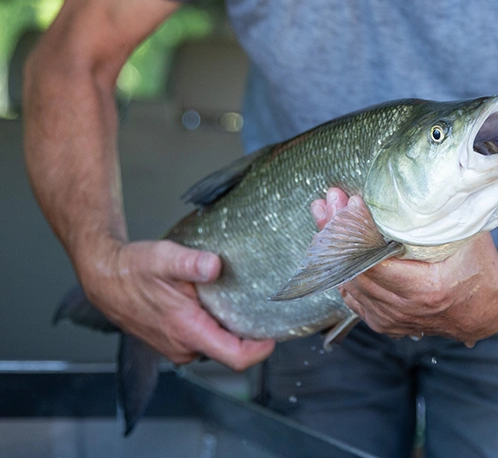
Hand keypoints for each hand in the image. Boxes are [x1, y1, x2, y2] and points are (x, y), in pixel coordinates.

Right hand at [80, 238, 274, 369]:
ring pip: (215, 344)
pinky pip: (202, 338)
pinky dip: (212, 325)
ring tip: (241, 301)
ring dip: (228, 328)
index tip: (275, 333)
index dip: (260, 350)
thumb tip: (215, 265)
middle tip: (263, 306)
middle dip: (248, 333)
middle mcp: (183, 346)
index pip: (235, 357)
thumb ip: (192, 263)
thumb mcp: (165, 257)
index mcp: (187, 330)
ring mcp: (176, 346)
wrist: (104, 276)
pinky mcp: (171, 340)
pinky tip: (214, 302)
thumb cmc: (133, 269)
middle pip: (229, 350)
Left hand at [311, 188, 497, 344]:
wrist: (489, 308)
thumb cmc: (481, 267)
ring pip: (350, 284)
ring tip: (325, 213)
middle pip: (356, 270)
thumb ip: (445, 212)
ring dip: (335, 249)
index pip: (374, 261)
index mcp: (427, 289)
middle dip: (338, 232)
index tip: (349, 201)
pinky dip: (343, 270)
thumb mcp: (468, 235)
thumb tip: (422, 177)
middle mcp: (406, 310)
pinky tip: (333, 244)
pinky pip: (354, 297)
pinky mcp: (386, 322)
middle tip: (329, 200)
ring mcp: (393, 320)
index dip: (356, 232)